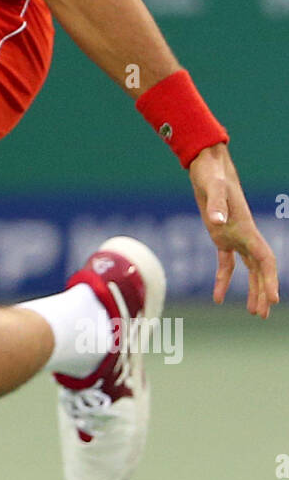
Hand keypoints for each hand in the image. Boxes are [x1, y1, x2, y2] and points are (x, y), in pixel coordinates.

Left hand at [188, 143, 279, 316]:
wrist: (207, 164)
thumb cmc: (212, 174)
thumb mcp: (213, 187)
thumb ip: (216, 204)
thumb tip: (218, 223)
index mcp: (246, 228)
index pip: (265, 260)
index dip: (270, 280)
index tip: (273, 300)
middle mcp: (244, 235)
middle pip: (260, 269)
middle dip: (263, 291)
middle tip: (263, 315)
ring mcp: (233, 235)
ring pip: (248, 269)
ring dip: (251, 289)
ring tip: (253, 312)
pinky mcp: (220, 235)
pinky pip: (227, 263)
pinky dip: (224, 279)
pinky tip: (218, 297)